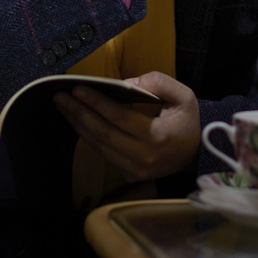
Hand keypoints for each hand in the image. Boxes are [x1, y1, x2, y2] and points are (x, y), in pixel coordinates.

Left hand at [52, 71, 200, 183]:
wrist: (196, 152)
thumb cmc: (187, 120)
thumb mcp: (184, 95)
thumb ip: (158, 83)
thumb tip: (126, 83)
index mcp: (158, 137)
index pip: (119, 118)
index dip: (96, 103)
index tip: (77, 89)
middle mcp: (144, 157)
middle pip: (103, 134)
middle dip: (79, 113)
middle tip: (60, 96)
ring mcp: (135, 169)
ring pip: (99, 146)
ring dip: (78, 125)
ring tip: (63, 106)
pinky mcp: (129, 174)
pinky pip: (104, 153)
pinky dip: (88, 136)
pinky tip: (77, 121)